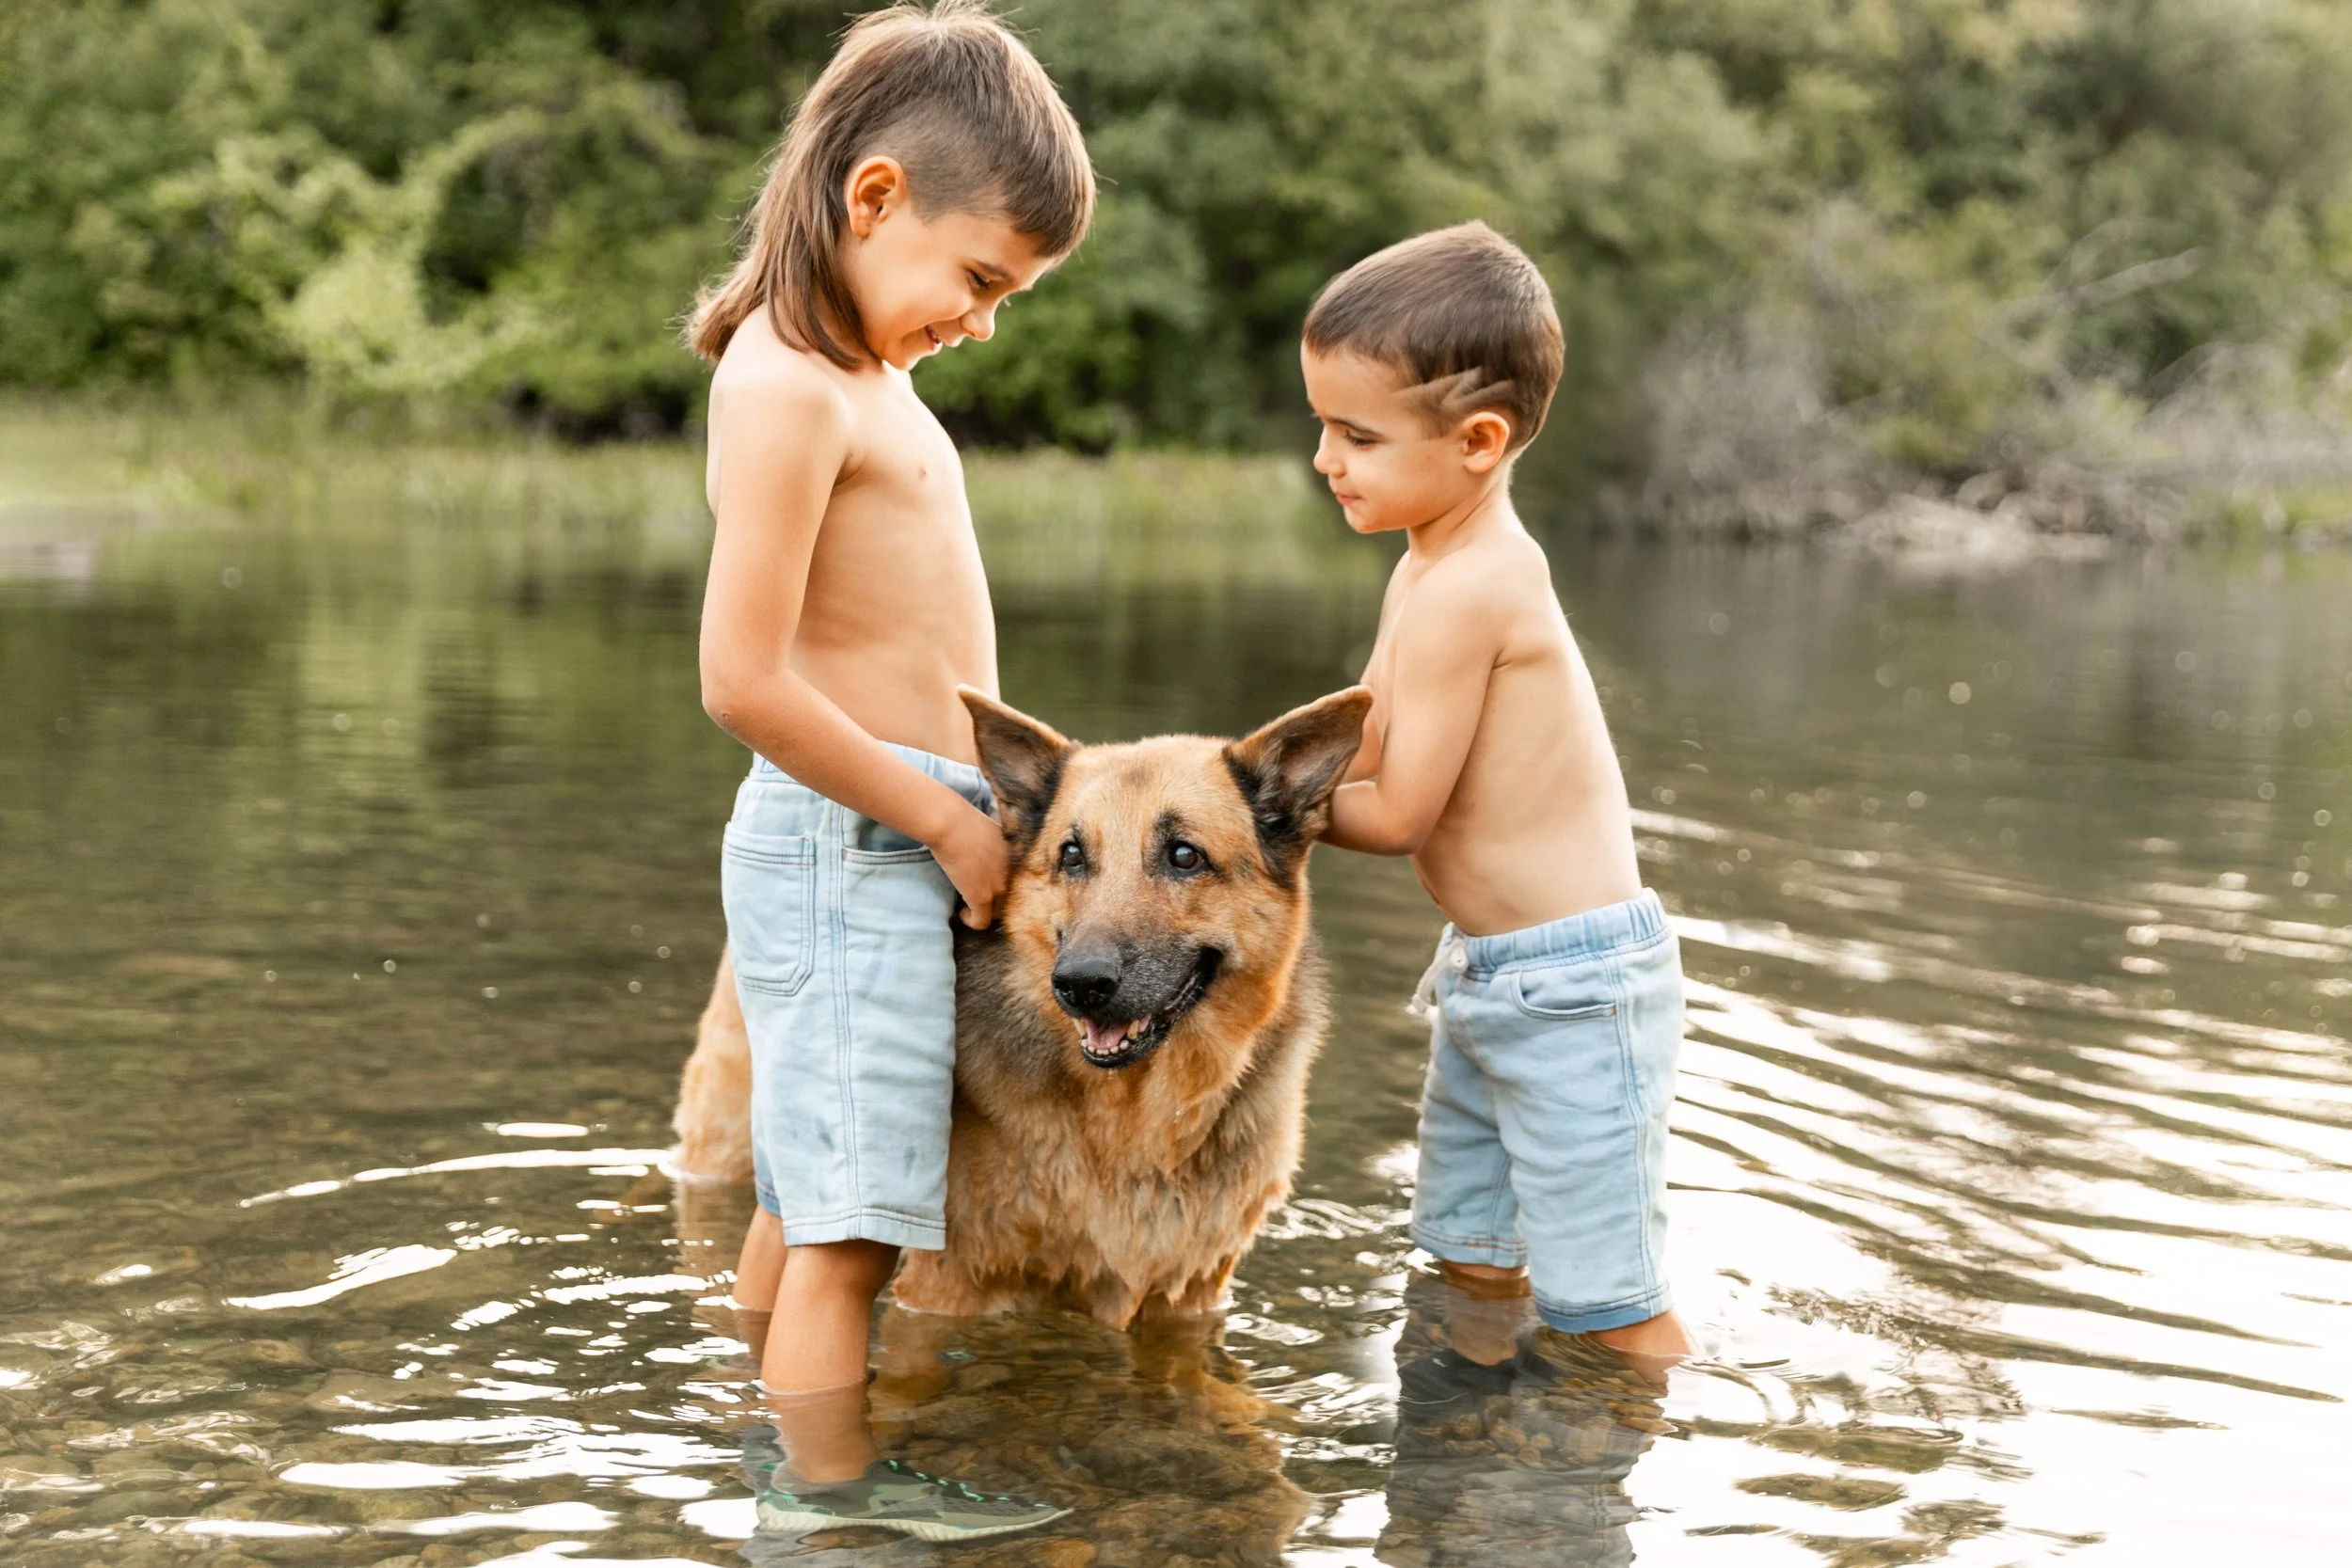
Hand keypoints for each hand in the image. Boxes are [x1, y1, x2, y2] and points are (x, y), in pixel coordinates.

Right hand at [932, 802, 1008, 928]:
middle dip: (996, 902)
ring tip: (969, 906)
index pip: (1020, 886)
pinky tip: (963, 912)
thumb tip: (992, 860)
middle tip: (979, 899)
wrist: (950, 824)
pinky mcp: (982, 897)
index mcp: (1020, 859)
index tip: (988, 888)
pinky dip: (972, 921)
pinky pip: (982, 922)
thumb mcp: (994, 834)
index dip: (1004, 889)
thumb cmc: (965, 822)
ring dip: (985, 912)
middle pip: (1011, 901)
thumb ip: (1000, 850)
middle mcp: (1014, 875)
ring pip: (998, 913)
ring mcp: (999, 887)